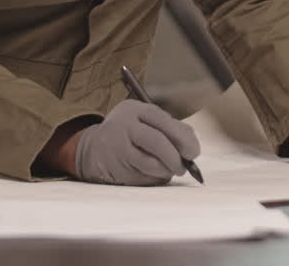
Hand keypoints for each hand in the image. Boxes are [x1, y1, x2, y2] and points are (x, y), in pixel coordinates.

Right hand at [74, 100, 200, 185]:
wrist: (94, 148)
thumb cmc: (131, 133)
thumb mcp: (146, 121)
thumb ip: (170, 129)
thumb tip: (192, 149)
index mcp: (133, 109)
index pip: (162, 120)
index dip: (182, 138)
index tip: (193, 153)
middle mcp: (122, 125)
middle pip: (156, 141)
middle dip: (175, 157)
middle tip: (184, 167)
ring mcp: (116, 147)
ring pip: (150, 163)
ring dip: (166, 171)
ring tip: (169, 170)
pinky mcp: (115, 168)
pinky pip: (142, 177)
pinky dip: (154, 179)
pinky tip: (153, 174)